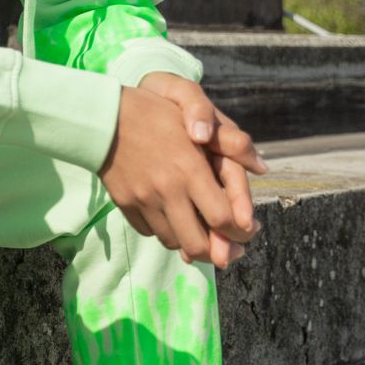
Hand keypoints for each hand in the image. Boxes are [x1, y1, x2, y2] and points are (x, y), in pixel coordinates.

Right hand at [99, 85, 256, 268]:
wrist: (101, 117)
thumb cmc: (155, 112)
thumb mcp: (198, 121)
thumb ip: (232, 144)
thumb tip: (262, 168)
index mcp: (190, 170)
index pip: (224, 219)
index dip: (241, 232)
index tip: (248, 231)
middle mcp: (168, 190)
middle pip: (199, 244)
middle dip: (219, 252)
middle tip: (229, 249)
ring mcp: (144, 200)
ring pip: (174, 242)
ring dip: (190, 243)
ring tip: (201, 234)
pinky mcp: (125, 203)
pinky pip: (150, 232)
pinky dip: (164, 231)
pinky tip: (171, 219)